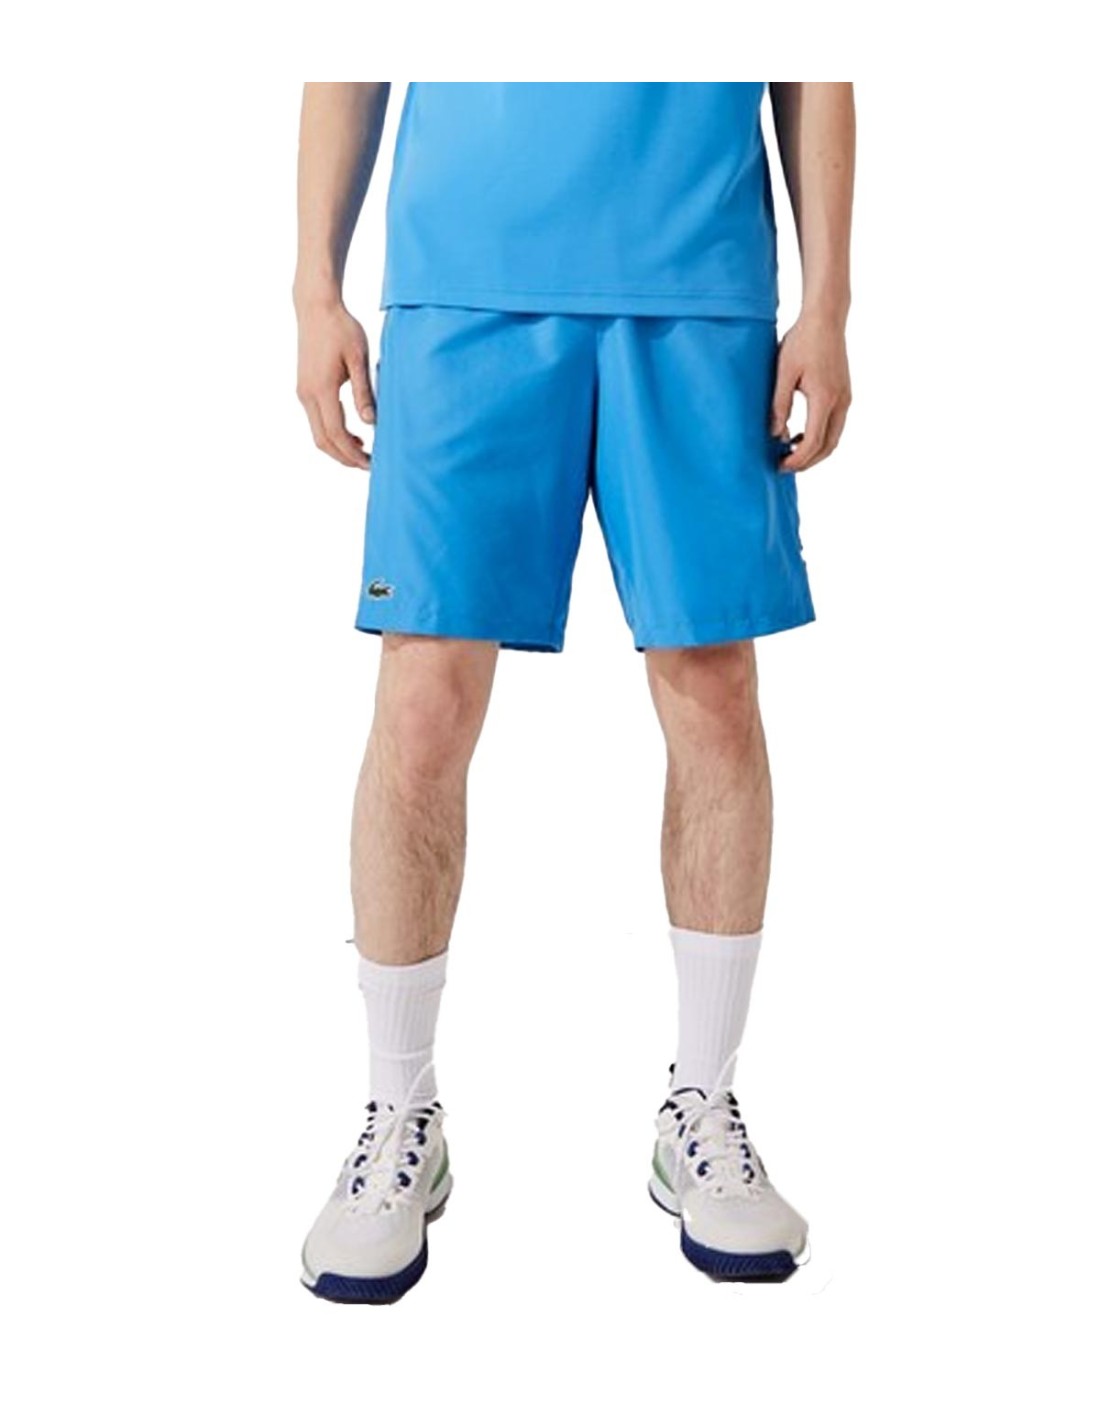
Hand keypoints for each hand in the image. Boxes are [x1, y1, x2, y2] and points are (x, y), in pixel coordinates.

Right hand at [294, 295, 374, 468]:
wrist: (315, 307)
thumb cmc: (341, 327)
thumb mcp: (359, 358)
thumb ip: (364, 392)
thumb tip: (371, 423)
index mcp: (322, 388)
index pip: (336, 433)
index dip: (353, 453)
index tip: (371, 462)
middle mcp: (307, 394)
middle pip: (323, 440)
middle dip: (345, 458)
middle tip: (369, 465)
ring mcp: (303, 392)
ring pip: (318, 433)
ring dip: (338, 448)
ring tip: (363, 453)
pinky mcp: (304, 388)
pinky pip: (317, 421)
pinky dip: (332, 434)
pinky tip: (353, 434)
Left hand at [770, 312, 851, 472]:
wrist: (826, 318)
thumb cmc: (802, 341)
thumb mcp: (783, 373)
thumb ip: (779, 405)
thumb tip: (776, 435)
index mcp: (824, 398)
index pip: (813, 442)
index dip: (797, 459)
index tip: (780, 465)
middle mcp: (841, 401)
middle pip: (828, 446)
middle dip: (808, 461)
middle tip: (785, 466)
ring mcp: (846, 398)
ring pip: (834, 437)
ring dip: (815, 450)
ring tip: (790, 452)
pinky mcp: (845, 393)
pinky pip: (836, 425)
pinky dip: (821, 437)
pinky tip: (801, 434)